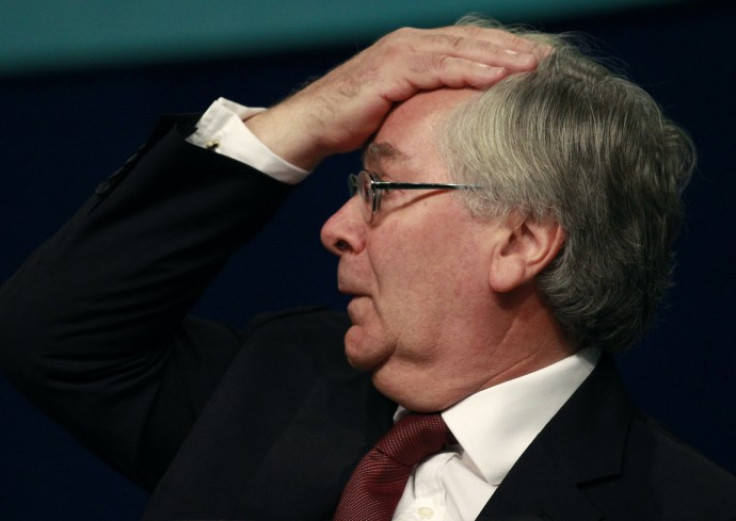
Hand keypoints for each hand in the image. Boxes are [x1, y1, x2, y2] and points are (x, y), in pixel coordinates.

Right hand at [246, 25, 545, 169]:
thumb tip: (461, 121)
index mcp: (417, 50)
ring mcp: (401, 52)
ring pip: (460, 50)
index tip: (539, 63)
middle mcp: (412, 43)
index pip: (469, 45)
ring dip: (500, 57)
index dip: (505, 51)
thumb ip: (430, 102)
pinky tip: (497, 78)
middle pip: (472, 41)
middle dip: (512, 50)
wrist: (313, 124)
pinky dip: (469, 71)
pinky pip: (438, 68)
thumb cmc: (356, 121)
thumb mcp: (402, 108)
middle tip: (550, 60)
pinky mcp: (392, 69)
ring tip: (534, 67)